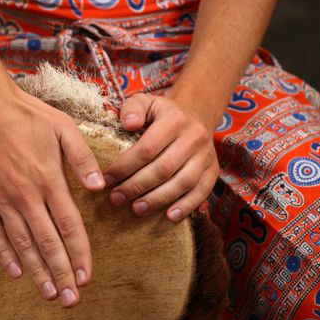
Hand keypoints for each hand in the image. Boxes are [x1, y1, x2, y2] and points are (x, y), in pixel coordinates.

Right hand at [0, 79, 104, 307]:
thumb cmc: (27, 115)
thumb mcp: (64, 128)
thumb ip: (83, 158)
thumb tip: (98, 186)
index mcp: (49, 179)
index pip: (69, 226)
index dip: (80, 254)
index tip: (87, 276)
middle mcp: (25, 195)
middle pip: (48, 243)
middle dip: (62, 274)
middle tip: (71, 300)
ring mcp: (0, 199)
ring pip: (22, 244)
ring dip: (37, 272)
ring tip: (49, 294)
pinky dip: (4, 254)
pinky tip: (15, 272)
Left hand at [103, 93, 218, 221]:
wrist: (196, 115)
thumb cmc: (162, 114)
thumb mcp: (145, 102)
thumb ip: (132, 108)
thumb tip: (128, 124)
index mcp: (174, 119)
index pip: (147, 148)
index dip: (125, 166)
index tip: (106, 179)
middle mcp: (194, 137)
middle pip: (163, 169)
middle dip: (136, 186)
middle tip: (116, 198)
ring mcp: (206, 155)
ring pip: (182, 183)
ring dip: (157, 199)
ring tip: (136, 209)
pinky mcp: (213, 170)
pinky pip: (202, 192)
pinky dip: (186, 206)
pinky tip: (169, 217)